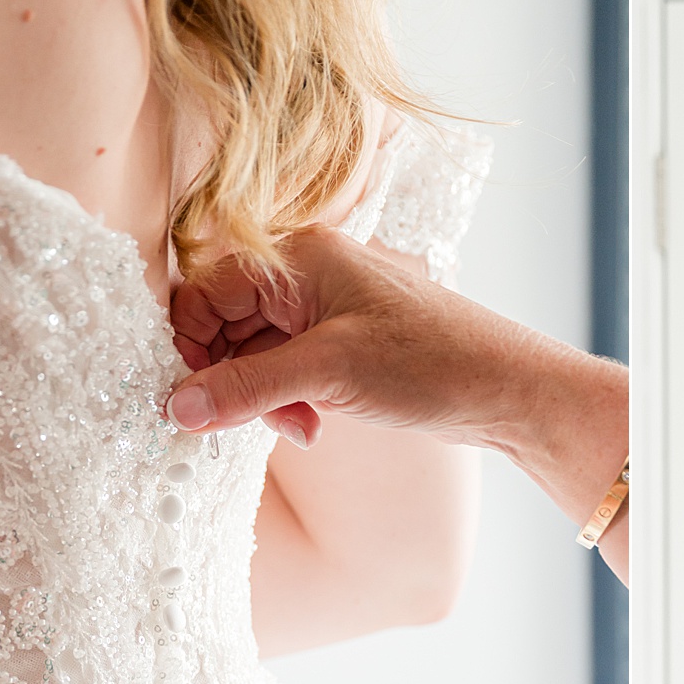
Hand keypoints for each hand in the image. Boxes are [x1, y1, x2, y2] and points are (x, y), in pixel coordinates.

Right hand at [166, 227, 543, 448]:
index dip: (192, 344)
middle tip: (253, 421)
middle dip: (233, 379)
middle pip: (227, 324)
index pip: (206, 289)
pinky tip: (314, 426)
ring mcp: (326, 310)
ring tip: (301, 427)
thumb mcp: (328, 374)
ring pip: (256, 353)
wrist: (506, 390)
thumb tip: (177, 407)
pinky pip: (287, 370)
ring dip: (263, 399)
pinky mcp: (342, 345)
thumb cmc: (431, 363)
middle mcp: (308, 274)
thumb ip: (246, 388)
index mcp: (299, 257)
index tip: (196, 397)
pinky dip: (290, 402)